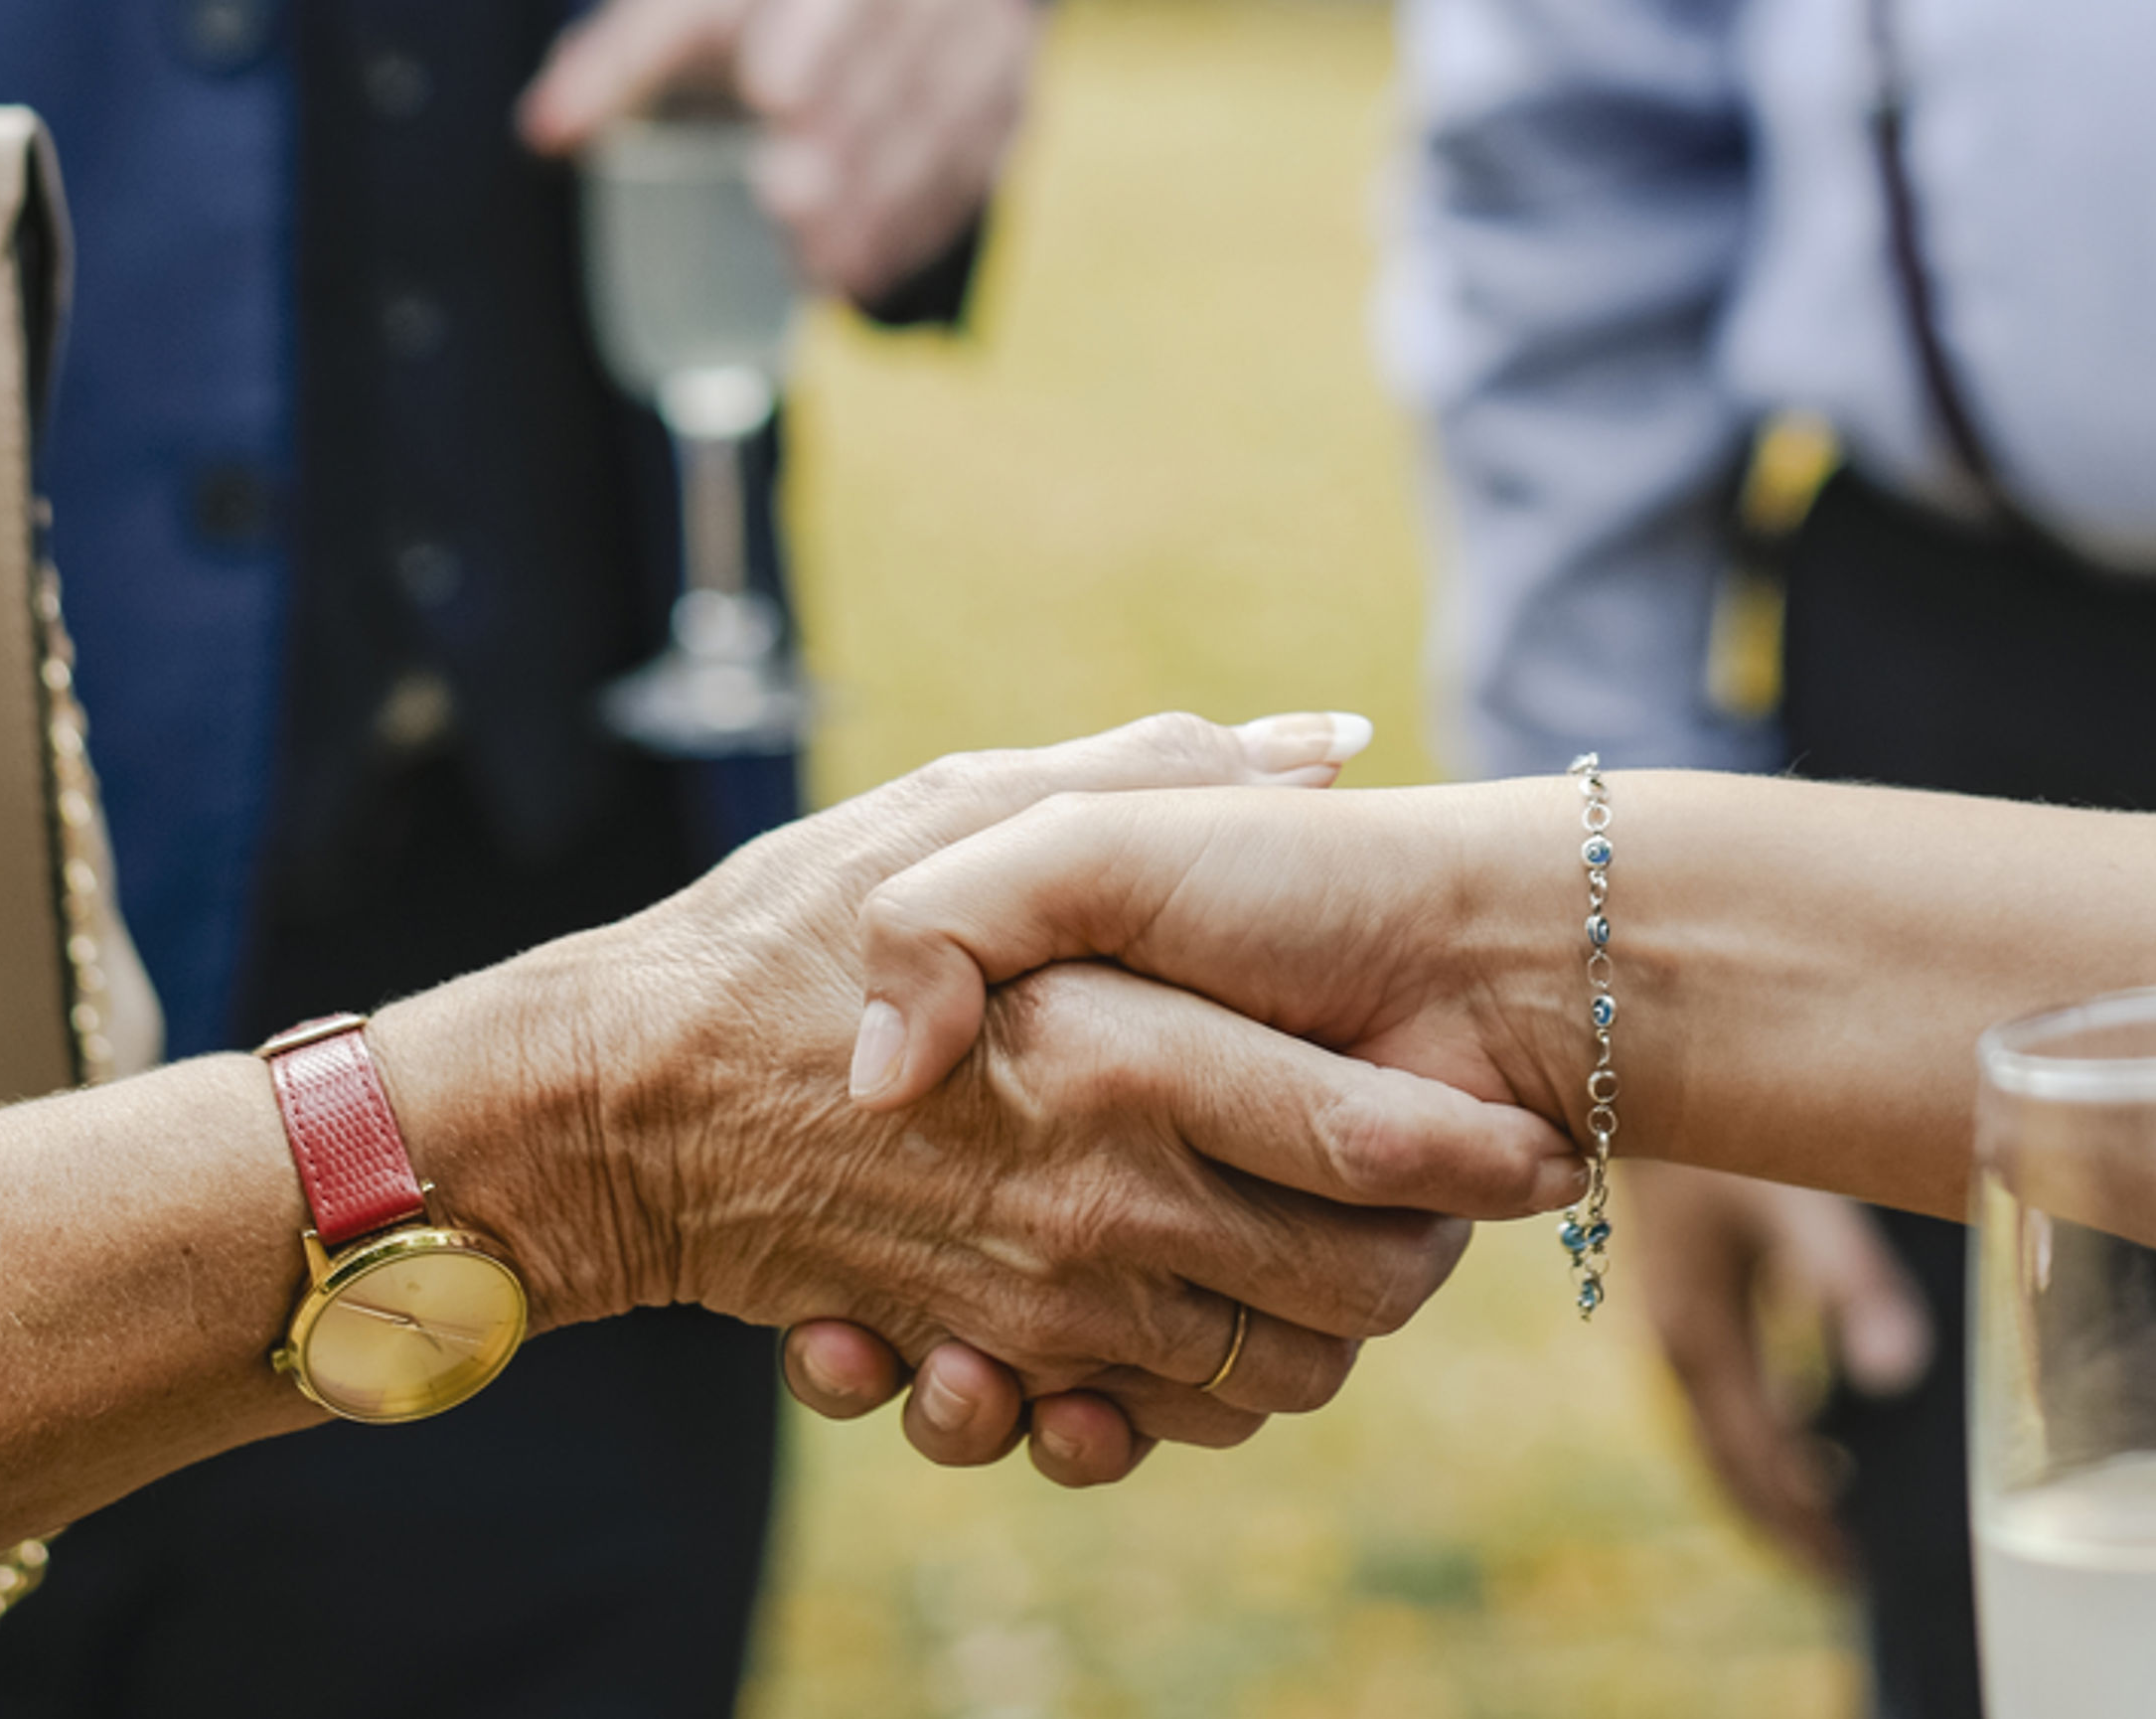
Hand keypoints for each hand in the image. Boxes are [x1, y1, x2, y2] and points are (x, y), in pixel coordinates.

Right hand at [379, 716, 1572, 1494]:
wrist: (620, 1106)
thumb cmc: (788, 931)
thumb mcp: (969, 806)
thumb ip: (1158, 773)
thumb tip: (1325, 735)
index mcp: (1121, 1054)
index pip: (1370, 1139)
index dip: (1478, 1150)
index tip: (1536, 1134)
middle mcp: (1104, 1200)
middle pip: (1360, 1287)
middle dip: (1428, 1256)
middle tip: (1442, 1193)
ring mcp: (1052, 1299)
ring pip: (1278, 1371)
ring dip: (1325, 1329)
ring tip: (1329, 1245)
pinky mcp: (998, 1356)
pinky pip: (1159, 1420)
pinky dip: (1198, 1393)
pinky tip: (1190, 1309)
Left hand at [520, 0, 1039, 299]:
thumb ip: (625, 54)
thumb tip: (544, 130)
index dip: (810, 27)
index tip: (774, 94)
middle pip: (893, 56)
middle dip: (841, 143)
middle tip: (784, 209)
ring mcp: (1002, 29)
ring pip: (943, 119)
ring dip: (880, 199)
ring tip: (819, 265)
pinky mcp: (1022, 97)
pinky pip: (979, 166)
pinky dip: (920, 222)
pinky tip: (868, 269)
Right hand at [1625, 1163, 1929, 1580]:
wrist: (1629, 1052)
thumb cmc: (1724, 1122)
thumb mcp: (1792, 1198)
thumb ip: (1847, 1283)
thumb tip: (1900, 1377)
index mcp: (1699, 1337)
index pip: (1758, 1466)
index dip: (1805, 1526)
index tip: (1857, 1578)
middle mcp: (1678, 1338)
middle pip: (1731, 1464)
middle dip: (1785, 1523)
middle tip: (1848, 1576)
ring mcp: (1675, 1311)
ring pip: (1724, 1429)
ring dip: (1773, 1479)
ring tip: (1834, 1519)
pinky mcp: (1686, 1281)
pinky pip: (1726, 1387)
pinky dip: (1766, 1426)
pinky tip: (1811, 1419)